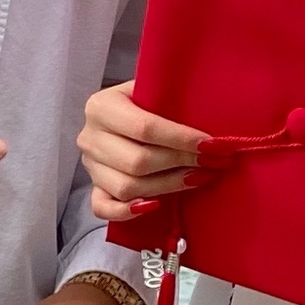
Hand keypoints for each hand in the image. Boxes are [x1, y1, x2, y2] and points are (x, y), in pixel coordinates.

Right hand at [78, 81, 220, 220]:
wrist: (124, 116)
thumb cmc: (146, 104)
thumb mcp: (152, 91)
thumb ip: (171, 100)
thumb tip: (211, 117)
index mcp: (102, 107)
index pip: (145, 127)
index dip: (182, 139)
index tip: (213, 146)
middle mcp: (91, 137)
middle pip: (138, 161)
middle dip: (182, 163)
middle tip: (214, 162)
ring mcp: (91, 166)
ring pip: (128, 187)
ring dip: (169, 186)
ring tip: (199, 178)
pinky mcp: (95, 188)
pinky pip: (104, 208)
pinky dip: (127, 212)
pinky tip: (155, 206)